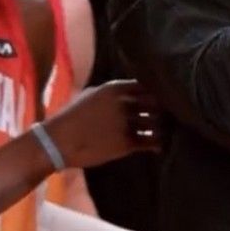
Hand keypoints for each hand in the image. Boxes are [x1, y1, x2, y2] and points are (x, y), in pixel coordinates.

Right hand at [44, 79, 160, 167]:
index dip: (157, 91)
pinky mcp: (125, 144)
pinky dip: (157, 143)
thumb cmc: (72, 116)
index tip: (163, 95)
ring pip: (155, 123)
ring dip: (162, 126)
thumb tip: (130, 89)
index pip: (146, 85)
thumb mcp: (90, 95)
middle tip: (172, 112)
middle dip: (163, 108)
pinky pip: (149, 142)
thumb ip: (112, 92)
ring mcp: (125, 124)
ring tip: (168, 129)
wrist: (57, 142)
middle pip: (155, 103)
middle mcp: (123, 104)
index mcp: (114, 89)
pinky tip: (160, 145)